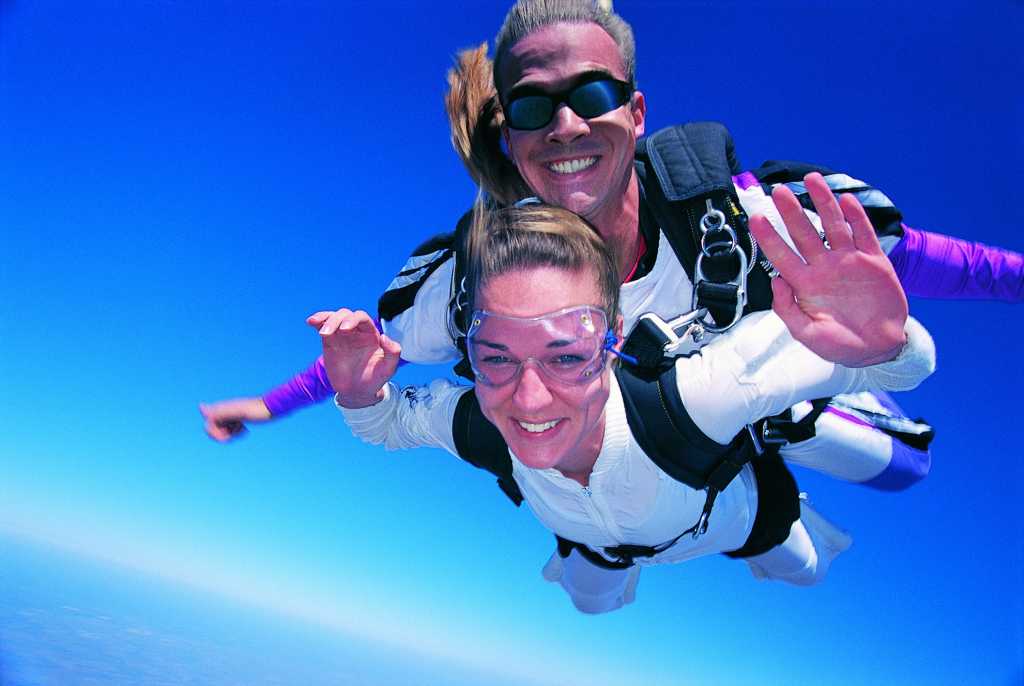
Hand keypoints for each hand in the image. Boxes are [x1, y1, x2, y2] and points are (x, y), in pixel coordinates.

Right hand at [199, 397, 271, 441]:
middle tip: (235, 433)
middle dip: (223, 436)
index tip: (227, 435)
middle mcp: (224, 411)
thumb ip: (220, 410)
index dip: (214, 433)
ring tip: (242, 431)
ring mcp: (231, 416)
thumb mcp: (238, 412)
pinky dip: (236, 434)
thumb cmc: (256, 409)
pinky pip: (230, 430)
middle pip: (214, 430)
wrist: (272, 408)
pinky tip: (244, 431)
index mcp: (222, 409)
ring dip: (230, 435)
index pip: (209, 426)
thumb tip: (200, 407)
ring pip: (222, 431)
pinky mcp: (239, 419)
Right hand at [307, 309, 401, 407]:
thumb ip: (393, 352)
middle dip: (336, 320)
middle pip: (345, 315)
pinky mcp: (330, 341)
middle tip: (329, 333)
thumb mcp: (388, 368)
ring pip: (333, 318)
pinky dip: (317, 321)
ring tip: (322, 333)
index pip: (361, 318)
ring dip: (326, 320)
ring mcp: (342, 335)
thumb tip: (384, 337)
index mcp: (371, 334)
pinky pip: (323, 326)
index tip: (345, 329)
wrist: (358, 392)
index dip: (353, 319)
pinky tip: (311, 322)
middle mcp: (356, 331)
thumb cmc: (375, 379)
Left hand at [749, 172, 907, 366]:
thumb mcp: (807, 335)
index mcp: (806, 285)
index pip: (782, 255)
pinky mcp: (873, 262)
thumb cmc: (840, 344)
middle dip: (791, 212)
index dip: (768, 237)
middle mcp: (824, 268)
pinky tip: (846, 200)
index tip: (755, 219)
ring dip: (823, 203)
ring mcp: (849, 262)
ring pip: (833, 226)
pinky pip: (863, 234)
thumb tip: (774, 282)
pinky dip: (856, 217)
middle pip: (804, 233)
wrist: (878, 349)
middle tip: (778, 191)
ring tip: (812, 180)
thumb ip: (787, 310)